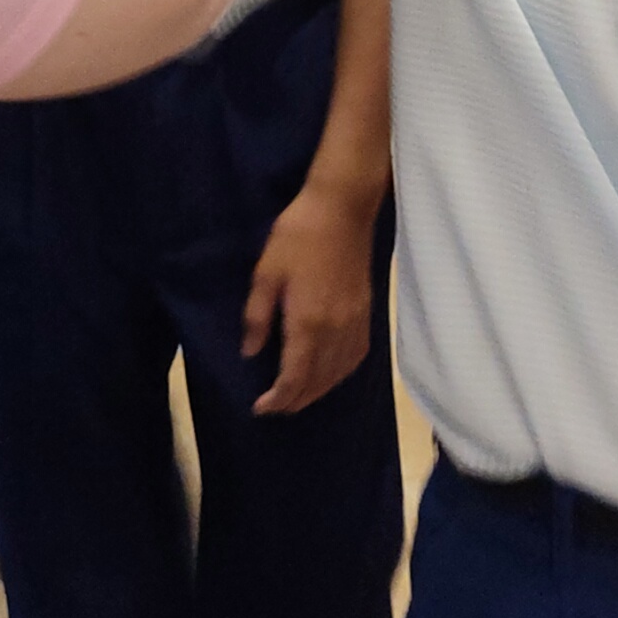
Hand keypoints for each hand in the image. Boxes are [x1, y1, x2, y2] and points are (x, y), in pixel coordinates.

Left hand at [241, 181, 378, 413]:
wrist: (342, 210)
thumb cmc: (298, 236)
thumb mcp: (266, 272)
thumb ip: (257, 317)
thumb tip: (251, 353)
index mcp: (308, 322)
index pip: (294, 377)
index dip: (278, 399)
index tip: (260, 408)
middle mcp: (335, 330)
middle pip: (318, 382)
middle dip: (295, 400)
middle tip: (275, 408)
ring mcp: (355, 323)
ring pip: (338, 374)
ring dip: (317, 392)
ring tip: (297, 397)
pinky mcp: (366, 314)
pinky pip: (355, 358)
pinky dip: (340, 374)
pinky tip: (329, 374)